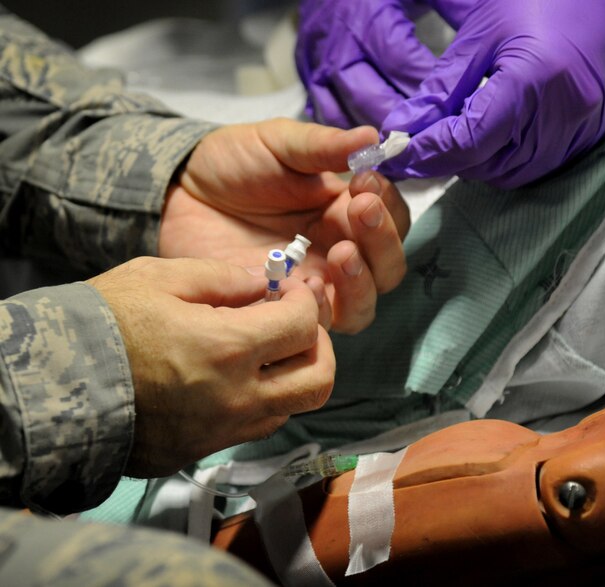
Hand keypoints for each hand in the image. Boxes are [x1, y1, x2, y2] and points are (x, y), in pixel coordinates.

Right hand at [88, 256, 333, 476]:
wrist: (51, 387)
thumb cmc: (102, 325)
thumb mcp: (159, 279)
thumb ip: (223, 277)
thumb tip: (263, 283)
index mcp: (227, 349)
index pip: (302, 326)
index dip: (304, 302)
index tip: (289, 291)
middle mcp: (236, 398)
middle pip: (318, 380)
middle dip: (320, 346)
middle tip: (297, 325)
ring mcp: (221, 431)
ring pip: (292, 407)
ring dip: (294, 375)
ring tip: (268, 350)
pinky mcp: (202, 450)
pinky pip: (256, 427)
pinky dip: (264, 400)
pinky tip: (238, 376)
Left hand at [159, 118, 409, 333]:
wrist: (179, 192)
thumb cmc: (234, 163)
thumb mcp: (279, 144)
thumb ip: (323, 146)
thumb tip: (372, 137)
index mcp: (344, 212)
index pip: (392, 220)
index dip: (389, 205)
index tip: (365, 180)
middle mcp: (339, 252)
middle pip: (387, 267)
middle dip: (382, 241)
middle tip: (359, 209)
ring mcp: (314, 285)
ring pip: (363, 304)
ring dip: (362, 281)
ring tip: (341, 253)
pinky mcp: (283, 310)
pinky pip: (319, 323)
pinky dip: (322, 308)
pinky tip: (307, 282)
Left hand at [296, 0, 604, 187]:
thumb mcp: (483, 32)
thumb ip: (442, 88)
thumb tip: (402, 128)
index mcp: (534, 81)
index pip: (467, 140)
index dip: (426, 152)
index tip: (393, 154)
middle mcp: (561, 115)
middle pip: (486, 164)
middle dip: (446, 159)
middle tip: (417, 145)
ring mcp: (580, 132)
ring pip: (509, 174)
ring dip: (474, 163)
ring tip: (452, 138)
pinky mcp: (588, 139)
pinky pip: (535, 168)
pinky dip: (503, 161)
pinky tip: (489, 139)